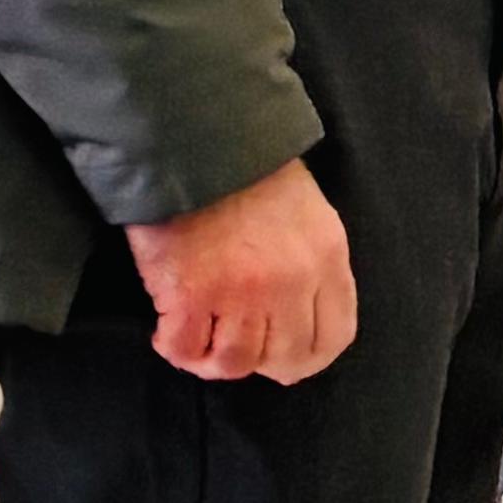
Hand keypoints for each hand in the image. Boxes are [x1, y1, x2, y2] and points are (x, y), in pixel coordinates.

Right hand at [124, 156, 356, 383]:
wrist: (194, 140)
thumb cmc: (248, 170)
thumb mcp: (308, 212)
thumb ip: (312, 264)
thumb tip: (298, 318)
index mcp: (326, 258)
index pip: (333, 337)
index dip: (306, 357)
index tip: (283, 358)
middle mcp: (291, 283)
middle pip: (286, 359)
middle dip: (260, 363)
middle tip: (232, 346)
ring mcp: (240, 293)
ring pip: (235, 362)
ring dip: (213, 358)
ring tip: (198, 339)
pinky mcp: (189, 295)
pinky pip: (184, 350)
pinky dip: (174, 348)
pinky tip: (168, 330)